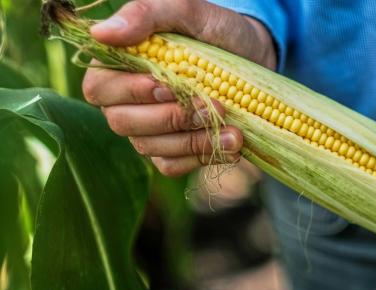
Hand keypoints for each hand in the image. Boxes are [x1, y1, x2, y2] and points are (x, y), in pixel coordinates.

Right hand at [82, 0, 276, 175]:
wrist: (254, 55)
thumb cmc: (215, 29)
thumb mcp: (187, 10)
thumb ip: (145, 14)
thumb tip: (101, 33)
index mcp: (120, 66)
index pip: (100, 88)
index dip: (130, 92)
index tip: (168, 85)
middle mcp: (127, 101)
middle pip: (123, 122)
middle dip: (171, 118)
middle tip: (214, 106)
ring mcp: (148, 129)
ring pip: (151, 147)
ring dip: (193, 141)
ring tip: (234, 132)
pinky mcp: (172, 150)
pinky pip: (171, 165)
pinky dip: (200, 158)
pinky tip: (230, 146)